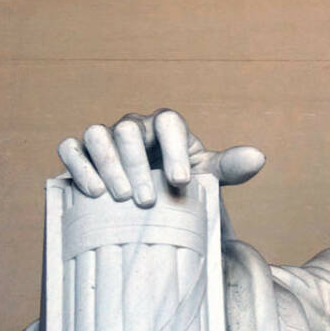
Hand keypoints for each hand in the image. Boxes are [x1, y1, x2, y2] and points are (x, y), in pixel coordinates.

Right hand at [57, 108, 264, 205]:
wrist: (152, 208)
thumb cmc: (181, 188)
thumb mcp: (208, 179)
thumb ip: (230, 168)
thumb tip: (258, 157)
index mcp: (166, 127)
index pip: (168, 122)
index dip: (174, 148)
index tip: (181, 181)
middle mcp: (134, 127)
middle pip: (129, 130)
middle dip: (138, 165)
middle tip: (146, 201)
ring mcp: (105, 138)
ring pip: (98, 134)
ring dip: (106, 164)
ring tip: (120, 197)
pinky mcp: (80, 154)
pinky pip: (71, 148)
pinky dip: (78, 165)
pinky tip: (92, 191)